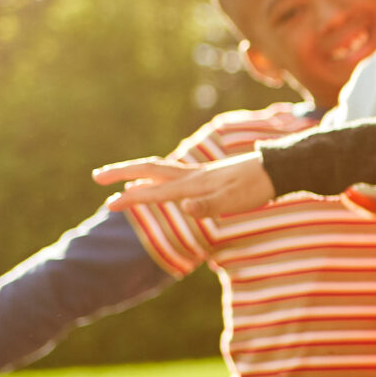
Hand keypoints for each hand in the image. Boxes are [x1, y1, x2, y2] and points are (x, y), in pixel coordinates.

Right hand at [94, 152, 279, 218]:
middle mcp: (193, 176)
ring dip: (139, 176)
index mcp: (194, 184)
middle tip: (97, 176)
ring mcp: (201, 174)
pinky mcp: (210, 176)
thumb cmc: (257, 188)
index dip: (130, 198)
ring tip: (124, 183)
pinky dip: (160, 179)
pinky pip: (176, 176)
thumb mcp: (235, 201)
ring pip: (161, 171)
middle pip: (149, 170)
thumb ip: (208, 206)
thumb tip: (183, 208)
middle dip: (122, 174)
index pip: (154, 191)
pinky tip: (162, 184)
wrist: (278, 168)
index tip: (108, 204)